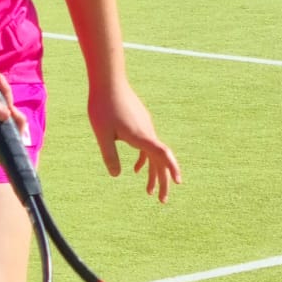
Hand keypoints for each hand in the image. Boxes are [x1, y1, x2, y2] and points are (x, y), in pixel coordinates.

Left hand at [88, 83, 181, 203]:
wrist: (108, 81)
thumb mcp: (102, 134)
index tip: (178, 182)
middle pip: (160, 160)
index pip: (161, 154)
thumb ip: (110, 155)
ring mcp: (145, 127)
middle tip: (162, 201)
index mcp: (141, 136)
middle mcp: (147, 132)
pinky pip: (147, 146)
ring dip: (153, 173)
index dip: (171, 168)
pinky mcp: (140, 123)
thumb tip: (117, 175)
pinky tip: (136, 169)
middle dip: (162, 181)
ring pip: (154, 154)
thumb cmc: (103, 106)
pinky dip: (144, 160)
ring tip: (149, 192)